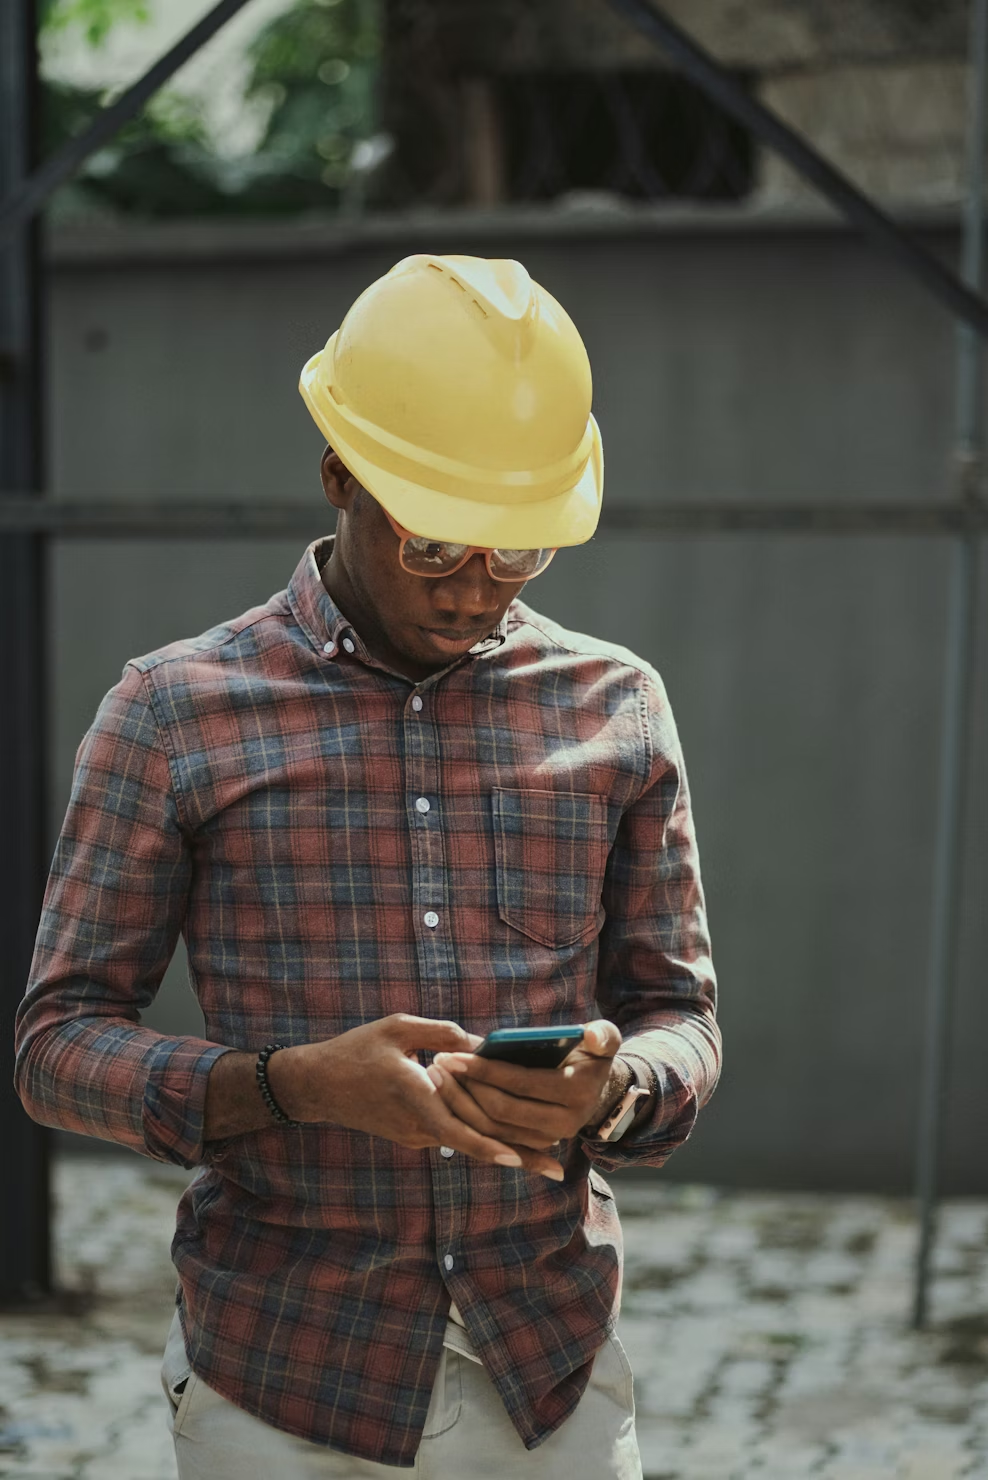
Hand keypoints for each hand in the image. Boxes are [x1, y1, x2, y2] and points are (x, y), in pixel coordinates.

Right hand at [270, 1014, 564, 1175]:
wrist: (317, 1085)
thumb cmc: (356, 1050)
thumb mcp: (397, 1027)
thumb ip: (441, 1032)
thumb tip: (481, 1043)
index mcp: (415, 1095)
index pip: (456, 1128)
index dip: (487, 1145)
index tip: (519, 1159)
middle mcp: (417, 1124)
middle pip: (474, 1145)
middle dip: (518, 1157)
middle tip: (558, 1173)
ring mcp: (415, 1135)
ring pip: (466, 1142)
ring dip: (504, 1149)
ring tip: (544, 1161)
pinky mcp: (412, 1136)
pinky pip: (452, 1137)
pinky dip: (480, 1138)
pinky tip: (508, 1140)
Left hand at [428, 1020, 626, 1172]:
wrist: (597, 1089)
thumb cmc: (591, 1053)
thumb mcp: (604, 1039)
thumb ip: (603, 1034)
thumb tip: (591, 1034)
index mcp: (577, 1094)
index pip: (520, 1083)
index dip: (484, 1070)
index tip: (452, 1054)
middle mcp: (564, 1124)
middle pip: (501, 1111)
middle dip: (465, 1087)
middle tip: (437, 1063)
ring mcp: (547, 1139)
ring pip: (492, 1129)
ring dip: (459, 1103)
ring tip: (436, 1075)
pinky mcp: (532, 1145)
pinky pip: (492, 1136)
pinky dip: (467, 1118)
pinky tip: (446, 1095)